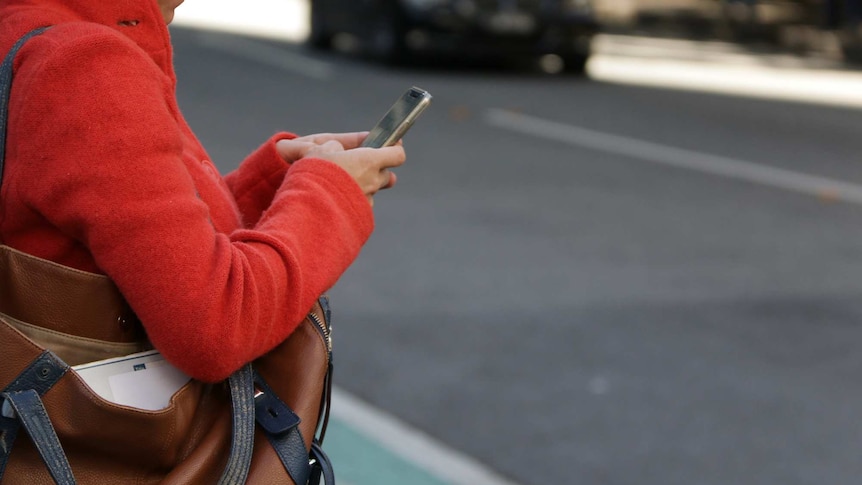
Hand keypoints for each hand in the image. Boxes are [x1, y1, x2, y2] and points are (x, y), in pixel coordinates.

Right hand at [276, 133, 405, 205]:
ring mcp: (367, 200)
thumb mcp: (319, 149)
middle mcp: (372, 181)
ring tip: (341, 184)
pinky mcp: (360, 215)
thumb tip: (338, 150)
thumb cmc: (313, 175)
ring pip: (372, 190)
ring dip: (363, 186)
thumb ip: (335, 146)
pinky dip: (354, 200)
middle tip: (358, 166)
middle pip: (386, 174)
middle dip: (375, 170)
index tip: (391, 145)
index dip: (394, 149)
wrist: (307, 208)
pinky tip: (337, 199)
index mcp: (368, 161)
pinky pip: (362, 205)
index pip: (397, 154)